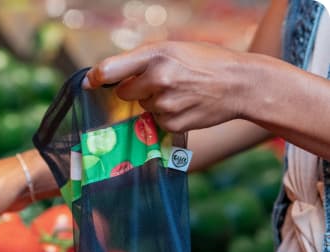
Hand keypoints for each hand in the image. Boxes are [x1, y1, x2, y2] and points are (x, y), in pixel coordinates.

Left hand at [84, 41, 251, 131]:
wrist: (240, 84)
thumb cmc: (206, 62)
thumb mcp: (175, 49)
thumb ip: (143, 60)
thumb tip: (109, 76)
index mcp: (157, 54)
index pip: (110, 69)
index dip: (96, 78)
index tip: (89, 83)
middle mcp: (158, 78)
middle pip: (124, 92)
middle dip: (134, 89)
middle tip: (159, 82)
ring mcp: (164, 104)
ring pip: (142, 107)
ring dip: (153, 102)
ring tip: (180, 92)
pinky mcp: (171, 123)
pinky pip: (155, 121)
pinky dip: (165, 116)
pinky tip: (185, 105)